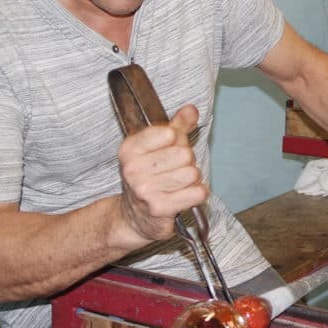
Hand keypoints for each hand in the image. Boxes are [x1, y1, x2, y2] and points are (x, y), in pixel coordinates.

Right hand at [115, 104, 208, 243]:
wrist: (134, 218)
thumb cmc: (148, 179)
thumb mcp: (157, 149)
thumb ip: (176, 127)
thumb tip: (191, 110)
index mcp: (130, 149)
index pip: (170, 133)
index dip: (177, 141)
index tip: (168, 151)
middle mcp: (133, 168)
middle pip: (184, 154)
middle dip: (186, 163)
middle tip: (174, 173)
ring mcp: (145, 190)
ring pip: (192, 173)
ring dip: (192, 180)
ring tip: (177, 185)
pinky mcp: (160, 208)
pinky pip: (197, 192)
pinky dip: (197, 194)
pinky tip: (184, 196)